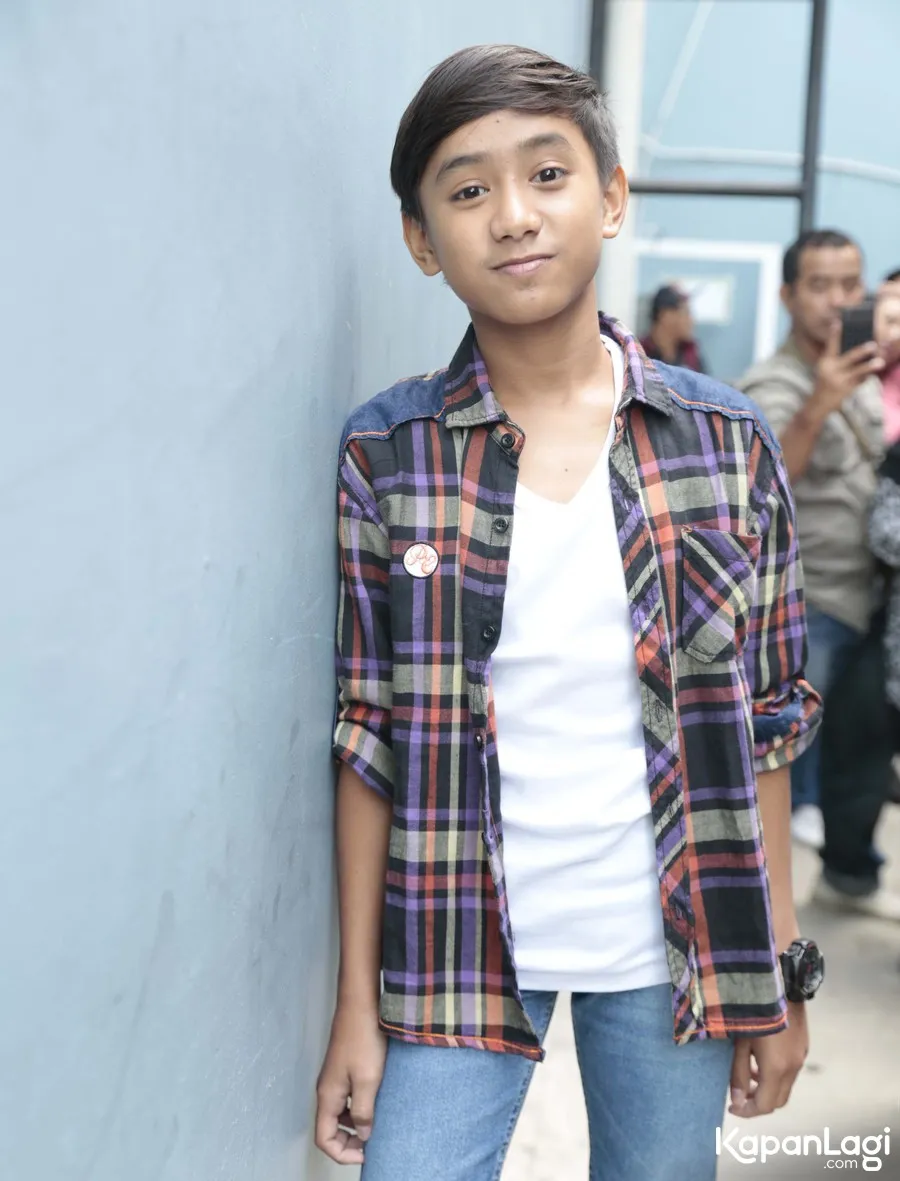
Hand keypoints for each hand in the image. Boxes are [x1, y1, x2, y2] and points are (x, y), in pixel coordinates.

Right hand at [315, 1003, 387, 1164]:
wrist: (361, 1004)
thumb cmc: (363, 1039)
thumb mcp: (367, 1080)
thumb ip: (362, 1111)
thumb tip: (362, 1134)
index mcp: (327, 1096)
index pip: (324, 1139)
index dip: (342, 1154)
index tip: (366, 1153)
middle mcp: (327, 1089)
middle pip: (330, 1128)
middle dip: (349, 1142)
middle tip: (373, 1142)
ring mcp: (335, 1077)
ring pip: (339, 1113)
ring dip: (355, 1123)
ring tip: (377, 1121)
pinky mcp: (344, 1066)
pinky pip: (347, 1097)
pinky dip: (358, 1106)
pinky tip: (377, 1099)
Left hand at [728, 1003, 808, 1117]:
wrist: (783, 985)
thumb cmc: (754, 1012)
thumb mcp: (740, 1042)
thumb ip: (737, 1073)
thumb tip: (737, 1100)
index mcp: (776, 1069)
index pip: (765, 1105)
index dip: (747, 1111)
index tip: (732, 1107)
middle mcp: (793, 1068)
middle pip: (778, 1100)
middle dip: (758, 1103)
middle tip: (739, 1096)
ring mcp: (801, 1058)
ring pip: (785, 1086)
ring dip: (766, 1088)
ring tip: (746, 1075)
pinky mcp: (803, 1048)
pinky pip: (790, 1072)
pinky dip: (775, 1076)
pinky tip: (760, 1060)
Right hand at [811, 320, 883, 416]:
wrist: (819, 404)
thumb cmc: (825, 381)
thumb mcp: (826, 368)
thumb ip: (837, 358)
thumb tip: (859, 348)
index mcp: (825, 362)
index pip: (830, 345)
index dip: (834, 334)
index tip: (837, 323)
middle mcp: (831, 371)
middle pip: (849, 358)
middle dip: (861, 351)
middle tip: (873, 345)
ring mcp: (839, 381)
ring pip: (858, 371)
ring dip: (870, 366)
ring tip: (880, 362)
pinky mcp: (846, 390)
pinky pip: (861, 381)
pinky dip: (868, 375)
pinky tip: (874, 371)